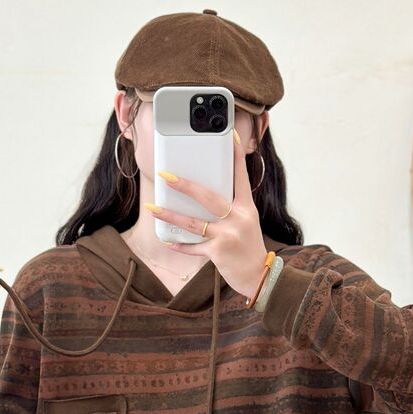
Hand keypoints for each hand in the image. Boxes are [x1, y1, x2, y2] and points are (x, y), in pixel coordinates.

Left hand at [146, 129, 267, 300]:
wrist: (259, 278)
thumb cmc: (249, 248)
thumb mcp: (247, 222)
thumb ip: (231, 208)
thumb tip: (203, 195)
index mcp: (246, 207)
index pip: (241, 176)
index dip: (236, 155)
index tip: (230, 136)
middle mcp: (238, 218)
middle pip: (208, 197)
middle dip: (184, 185)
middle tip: (166, 175)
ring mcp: (228, 235)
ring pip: (193, 222)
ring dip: (170, 215)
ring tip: (153, 208)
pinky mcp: (218, 252)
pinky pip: (194, 246)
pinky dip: (180, 244)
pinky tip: (168, 240)